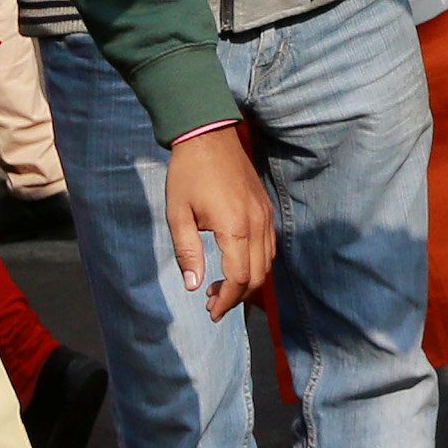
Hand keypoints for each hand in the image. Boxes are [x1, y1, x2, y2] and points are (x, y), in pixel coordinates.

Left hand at [164, 127, 275, 319]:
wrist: (208, 135)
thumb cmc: (188, 174)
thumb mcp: (178, 214)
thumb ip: (188, 252)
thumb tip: (194, 286)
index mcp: (235, 228)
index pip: (239, 278)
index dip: (226, 301)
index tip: (211, 312)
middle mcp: (258, 224)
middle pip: (258, 275)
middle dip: (238, 297)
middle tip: (214, 304)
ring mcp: (265, 215)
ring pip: (267, 262)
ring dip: (248, 281)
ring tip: (223, 287)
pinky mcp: (266, 208)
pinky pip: (269, 245)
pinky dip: (257, 263)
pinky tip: (237, 263)